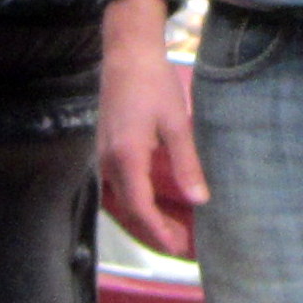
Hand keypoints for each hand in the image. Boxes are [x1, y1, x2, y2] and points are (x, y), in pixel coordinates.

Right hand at [97, 0, 207, 257]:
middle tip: (181, 247)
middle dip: (153, 233)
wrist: (127, 54)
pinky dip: (132, 205)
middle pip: (128, 212)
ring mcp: (102, 156)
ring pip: (119, 203)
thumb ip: (187, 164)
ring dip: (142, 222)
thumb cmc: (153, 84)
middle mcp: (108, 162)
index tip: (179, 247)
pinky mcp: (104, 150)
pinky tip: (149, 208)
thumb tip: (200, 200)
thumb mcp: (177, 124)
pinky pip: (115, 189)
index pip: (140, 209)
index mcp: (126, 157)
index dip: (159, 232)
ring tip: (169, 233)